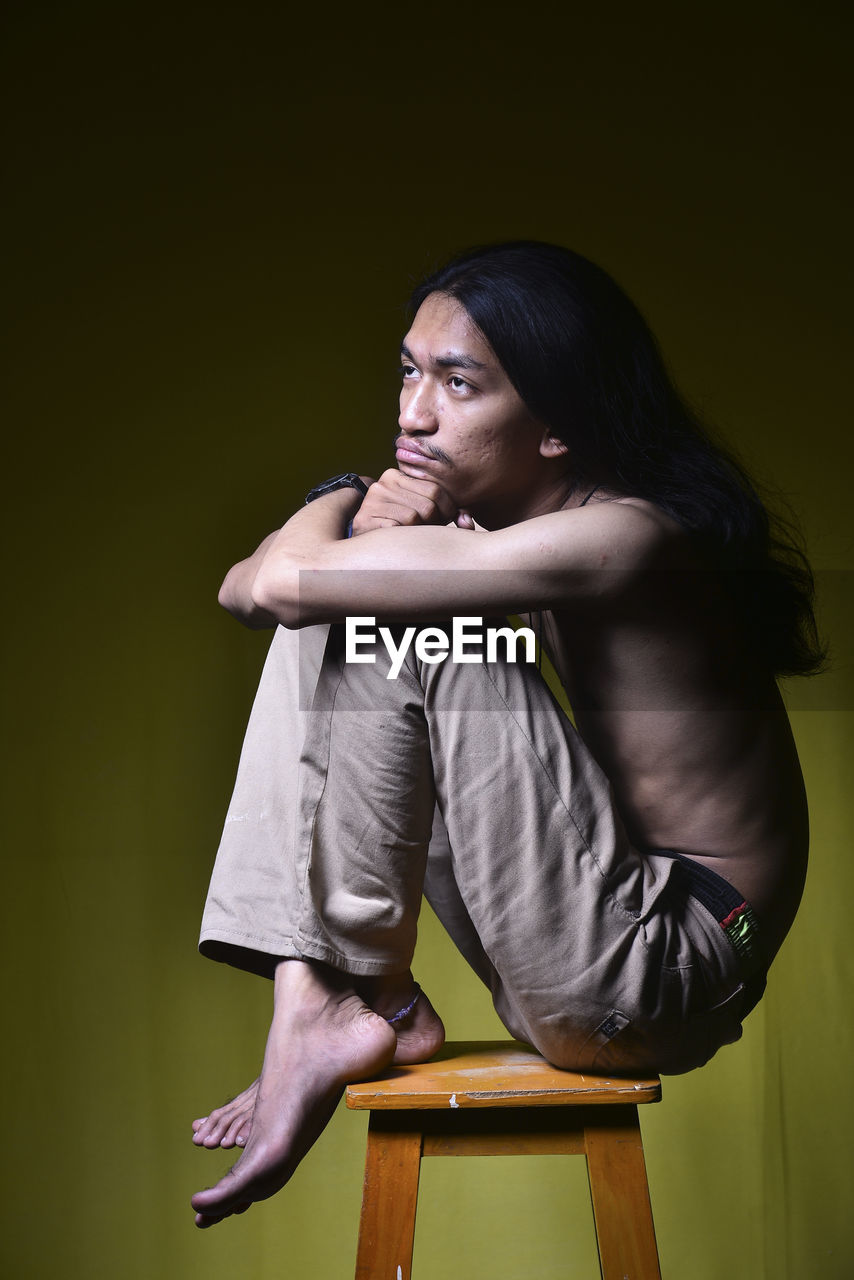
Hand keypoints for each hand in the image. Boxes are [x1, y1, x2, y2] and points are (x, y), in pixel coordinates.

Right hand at [351, 469, 472, 534]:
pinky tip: (396, 542)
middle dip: (433, 523)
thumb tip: (467, 523)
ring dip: (418, 533)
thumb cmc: (399, 530)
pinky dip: (403, 540)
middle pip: (428, 505)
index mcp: (398, 475)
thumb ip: (449, 513)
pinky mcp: (365, 520)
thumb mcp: (423, 515)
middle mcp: (382, 483)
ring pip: (415, 518)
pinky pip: (398, 529)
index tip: (440, 522)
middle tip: (425, 533)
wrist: (362, 550)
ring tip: (409, 537)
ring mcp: (371, 501)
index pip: (436, 490)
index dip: (447, 511)